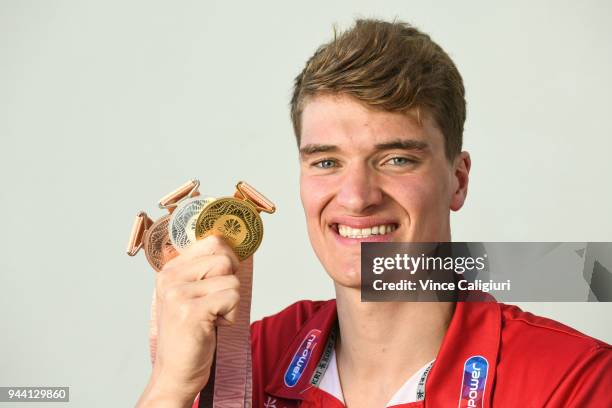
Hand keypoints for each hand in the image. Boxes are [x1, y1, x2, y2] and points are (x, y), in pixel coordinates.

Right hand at [137, 235, 239, 406]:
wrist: (175, 372)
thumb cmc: (189, 333)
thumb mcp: (190, 295)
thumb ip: (204, 270)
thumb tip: (235, 246)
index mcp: (170, 270)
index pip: (212, 241)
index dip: (227, 259)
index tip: (221, 280)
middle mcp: (170, 278)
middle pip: (225, 259)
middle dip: (229, 284)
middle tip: (214, 304)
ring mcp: (178, 294)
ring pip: (232, 281)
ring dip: (230, 304)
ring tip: (211, 317)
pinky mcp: (191, 311)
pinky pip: (233, 298)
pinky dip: (230, 316)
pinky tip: (213, 326)